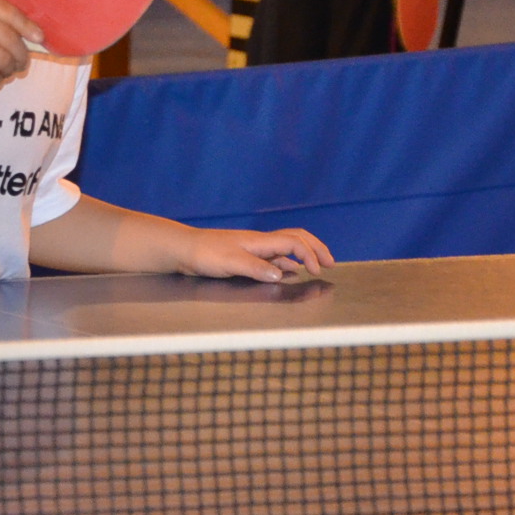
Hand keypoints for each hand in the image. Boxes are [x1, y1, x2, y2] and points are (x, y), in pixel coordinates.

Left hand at [177, 226, 333, 282]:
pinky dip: (288, 263)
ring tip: (317, 266)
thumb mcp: (230, 262)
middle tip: (331, 262)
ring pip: (287, 248)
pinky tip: (289, 272)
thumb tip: (282, 275)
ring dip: (304, 255)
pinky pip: (274, 258)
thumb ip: (256, 268)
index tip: (318, 271)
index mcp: (260, 241)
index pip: (294, 243)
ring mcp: (254, 249)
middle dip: (316, 248)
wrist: (183, 249)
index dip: (310, 255)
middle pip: (296, 239)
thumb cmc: (204, 254)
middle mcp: (260, 243)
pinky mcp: (246, 257)